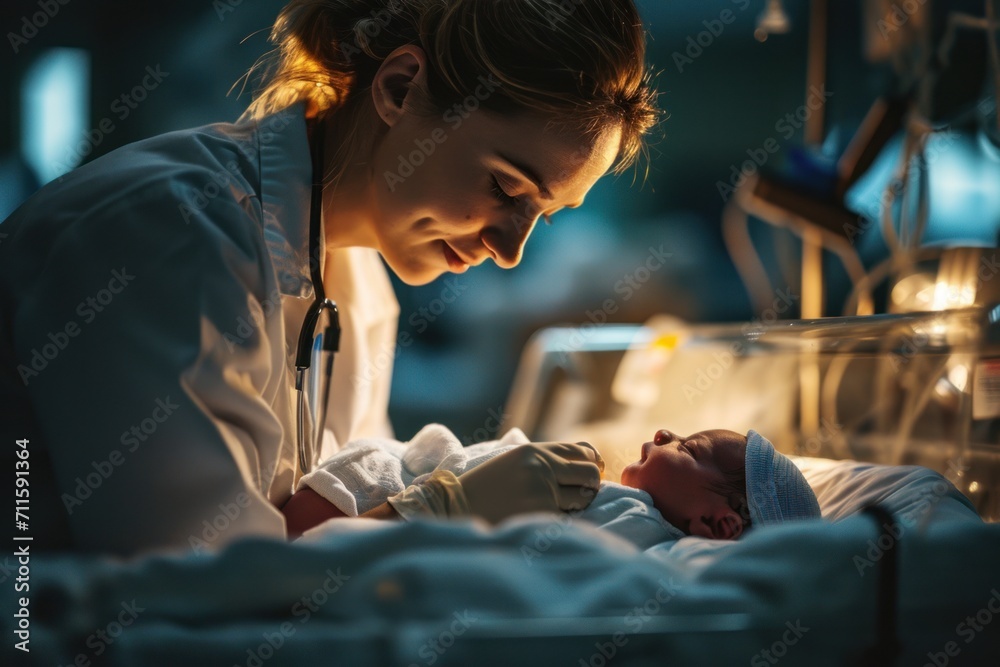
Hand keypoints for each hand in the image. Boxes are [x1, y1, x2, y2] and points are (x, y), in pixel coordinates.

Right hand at [458, 442, 604, 523]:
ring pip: (584, 499)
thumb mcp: (515, 463)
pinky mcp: (542, 515)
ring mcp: (543, 491)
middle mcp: (542, 466)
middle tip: (576, 497)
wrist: (456, 508)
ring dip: (577, 506)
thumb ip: (547, 461)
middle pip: (591, 474)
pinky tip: (544, 522)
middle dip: (591, 486)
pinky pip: (569, 519)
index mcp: (534, 451)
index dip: (591, 464)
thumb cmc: (486, 488)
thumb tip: (594, 464)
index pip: (583, 450)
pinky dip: (563, 523)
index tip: (588, 475)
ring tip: (555, 510)